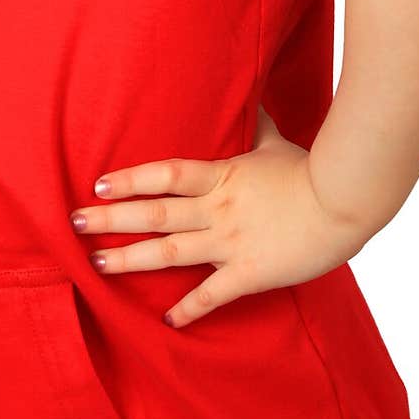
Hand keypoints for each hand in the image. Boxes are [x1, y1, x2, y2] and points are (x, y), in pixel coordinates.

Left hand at [69, 106, 367, 328]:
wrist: (345, 201)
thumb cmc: (311, 169)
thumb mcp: (275, 141)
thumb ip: (254, 124)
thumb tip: (247, 96)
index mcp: (221, 176)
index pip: (165, 174)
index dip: (130, 179)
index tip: (98, 184)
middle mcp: (217, 209)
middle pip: (154, 213)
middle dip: (111, 218)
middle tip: (73, 222)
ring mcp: (230, 242)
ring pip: (170, 252)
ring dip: (130, 259)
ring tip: (96, 264)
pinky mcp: (249, 273)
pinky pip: (212, 295)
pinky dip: (188, 310)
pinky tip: (166, 322)